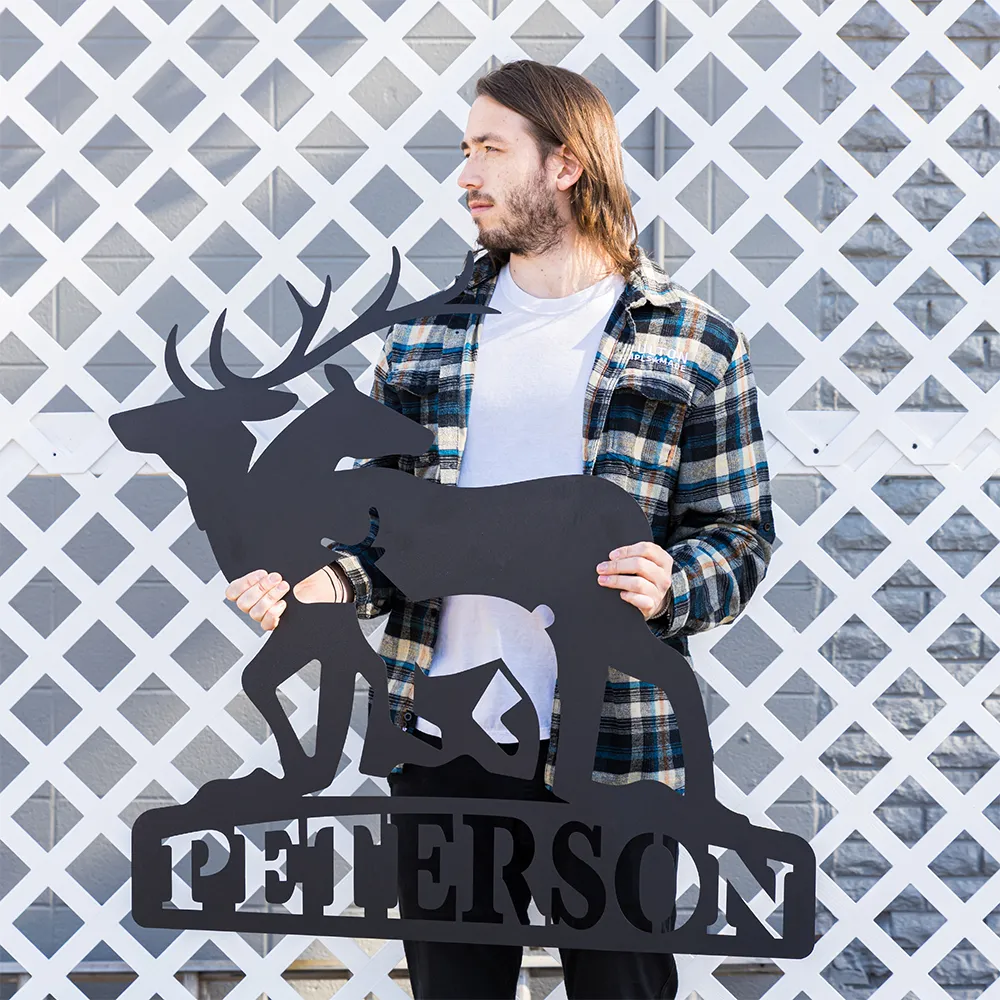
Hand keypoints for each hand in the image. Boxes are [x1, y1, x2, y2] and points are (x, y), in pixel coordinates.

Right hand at [224, 567, 342, 630]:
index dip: (244, 583)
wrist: (316, 586)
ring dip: (269, 598)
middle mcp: (254, 603)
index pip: (232, 591)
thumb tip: (261, 552)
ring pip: (254, 613)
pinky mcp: (275, 623)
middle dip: (260, 588)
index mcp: (250, 588)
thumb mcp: (283, 565)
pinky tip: (283, 604)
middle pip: (243, 603)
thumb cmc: (298, 575)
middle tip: (276, 578)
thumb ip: (271, 564)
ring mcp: (264, 614)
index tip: (262, 573)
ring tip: (284, 587)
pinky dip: (273, 614)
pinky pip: (266, 624)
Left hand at [596, 541, 673, 619]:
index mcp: (663, 560)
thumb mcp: (645, 564)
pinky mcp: (652, 604)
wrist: (653, 602)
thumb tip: (612, 558)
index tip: (612, 556)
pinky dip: (628, 596)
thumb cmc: (645, 579)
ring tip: (603, 580)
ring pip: (637, 582)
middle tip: (601, 568)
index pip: (646, 549)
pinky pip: (639, 599)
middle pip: (640, 564)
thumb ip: (633, 557)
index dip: (626, 551)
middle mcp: (663, 576)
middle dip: (617, 566)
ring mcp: (659, 591)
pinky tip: (621, 594)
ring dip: (617, 580)